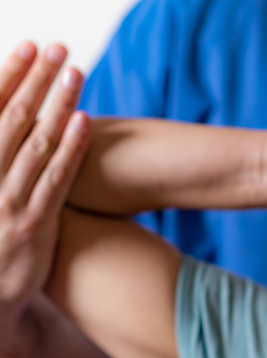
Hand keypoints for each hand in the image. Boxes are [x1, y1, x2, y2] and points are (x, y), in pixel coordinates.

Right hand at [0, 42, 89, 348]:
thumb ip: (2, 153)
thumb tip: (22, 113)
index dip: (8, 75)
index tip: (28, 46)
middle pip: (11, 118)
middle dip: (35, 80)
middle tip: (58, 48)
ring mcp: (5, 203)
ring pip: (35, 143)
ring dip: (56, 104)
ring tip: (76, 72)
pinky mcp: (33, 226)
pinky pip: (54, 181)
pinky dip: (69, 149)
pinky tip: (82, 120)